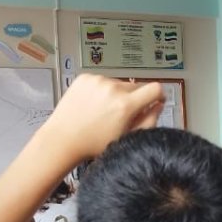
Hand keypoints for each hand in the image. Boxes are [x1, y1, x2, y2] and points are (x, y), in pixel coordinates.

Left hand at [40, 75, 164, 161]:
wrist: (63, 139)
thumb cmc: (94, 144)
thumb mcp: (127, 137)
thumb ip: (149, 120)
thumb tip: (158, 104)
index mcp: (125, 105)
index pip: (155, 88)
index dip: (158, 96)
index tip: (154, 101)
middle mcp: (112, 88)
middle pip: (136, 86)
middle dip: (133, 98)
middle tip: (121, 114)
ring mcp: (97, 81)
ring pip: (118, 83)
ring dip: (116, 94)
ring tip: (102, 111)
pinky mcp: (85, 77)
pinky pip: (102, 81)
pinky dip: (100, 90)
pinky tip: (92, 105)